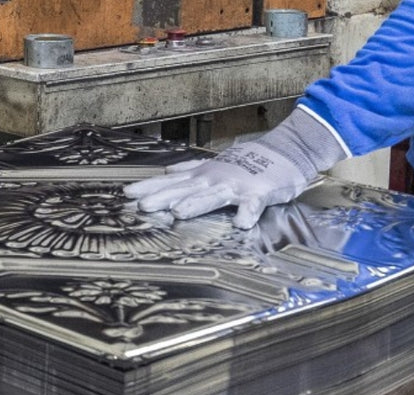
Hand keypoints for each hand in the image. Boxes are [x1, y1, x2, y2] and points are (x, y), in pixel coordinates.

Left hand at [124, 142, 311, 228]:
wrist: (286, 150)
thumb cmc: (249, 161)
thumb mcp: (215, 164)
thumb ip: (190, 171)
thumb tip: (167, 171)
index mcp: (203, 175)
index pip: (171, 182)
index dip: (150, 188)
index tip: (127, 195)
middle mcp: (215, 179)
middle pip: (185, 190)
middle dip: (164, 197)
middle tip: (143, 207)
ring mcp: (236, 185)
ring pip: (213, 196)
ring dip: (196, 204)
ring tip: (179, 214)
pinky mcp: (259, 192)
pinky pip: (253, 205)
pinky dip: (247, 213)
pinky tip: (241, 224)